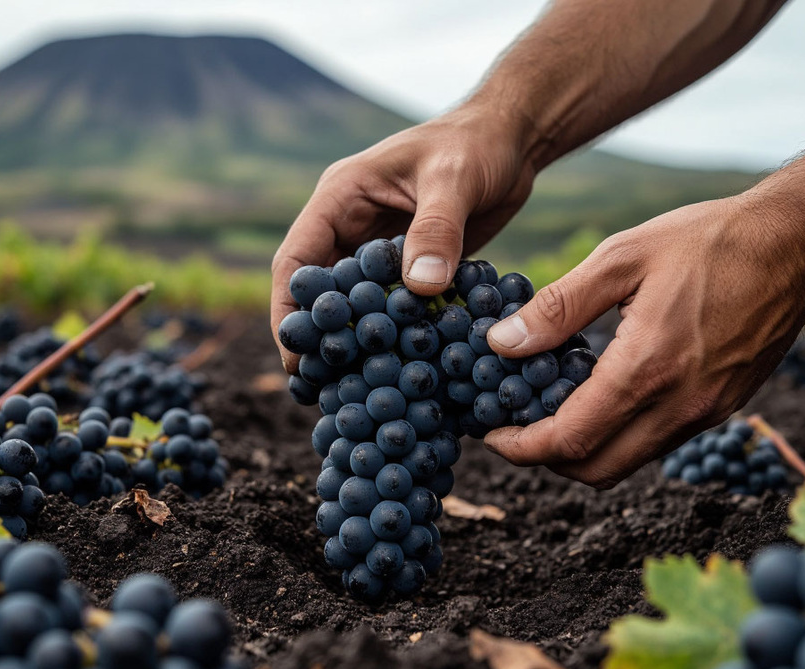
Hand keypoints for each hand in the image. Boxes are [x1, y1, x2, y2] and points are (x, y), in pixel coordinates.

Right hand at [270, 106, 538, 372]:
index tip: (296, 357)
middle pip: (319, 293)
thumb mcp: (455, 179)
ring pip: (354, 306)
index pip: (297, 262)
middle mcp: (351, 227)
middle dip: (317, 340)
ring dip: (355, 344)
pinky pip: (392, 307)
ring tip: (354, 391)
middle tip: (320, 389)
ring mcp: (380, 249)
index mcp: (341, 198)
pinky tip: (404, 370)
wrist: (513, 140)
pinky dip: (394, 336)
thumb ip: (436, 230)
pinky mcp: (411, 266)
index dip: (291, 312)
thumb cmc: (478, 144)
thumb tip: (421, 288)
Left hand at [483, 195, 804, 488]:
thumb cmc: (709, 241)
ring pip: (629, 461)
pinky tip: (601, 393)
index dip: (522, 447)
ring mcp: (706, 412)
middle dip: (546, 460)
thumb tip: (502, 344)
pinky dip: (620, 433)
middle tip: (515, 427)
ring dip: (584, 449)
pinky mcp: (723, 407)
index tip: (491, 434)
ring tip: (551, 408)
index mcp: (647, 370)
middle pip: (597, 470)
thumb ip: (558, 307)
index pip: (570, 441)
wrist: (798, 244)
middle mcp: (680, 406)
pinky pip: (659, 441)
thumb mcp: (621, 257)